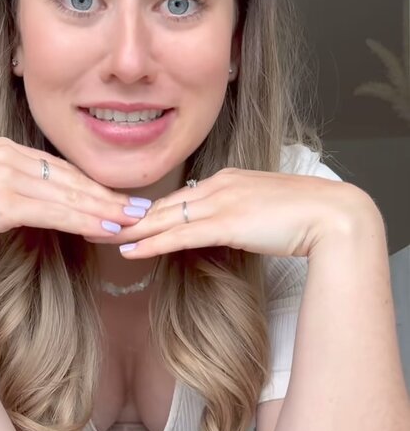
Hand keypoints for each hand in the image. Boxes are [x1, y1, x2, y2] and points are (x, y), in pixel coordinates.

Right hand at [0, 138, 144, 258]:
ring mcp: (5, 173)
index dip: (94, 186)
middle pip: (70, 179)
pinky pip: (54, 211)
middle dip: (109, 196)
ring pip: (68, 195)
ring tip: (134, 222)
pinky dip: (84, 220)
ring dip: (104, 210)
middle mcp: (7, 154)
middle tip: (143, 210)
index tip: (121, 199)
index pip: (60, 170)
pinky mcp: (3, 197)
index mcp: (4, 149)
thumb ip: (14, 195)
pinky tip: (107, 229)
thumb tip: (44, 209)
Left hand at [96, 168, 371, 260]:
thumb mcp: (266, 210)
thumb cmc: (308, 216)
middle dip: (128, 216)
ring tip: (102, 236)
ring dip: (132, 230)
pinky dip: (152, 243)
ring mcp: (223, 203)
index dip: (150, 209)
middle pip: (164, 204)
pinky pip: (179, 235)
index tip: (124, 216)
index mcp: (229, 180)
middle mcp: (220, 186)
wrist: (333, 216)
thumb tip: (227, 227)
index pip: (180, 197)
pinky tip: (129, 250)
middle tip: (96, 221)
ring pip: (165, 218)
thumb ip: (241, 214)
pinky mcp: (227, 224)